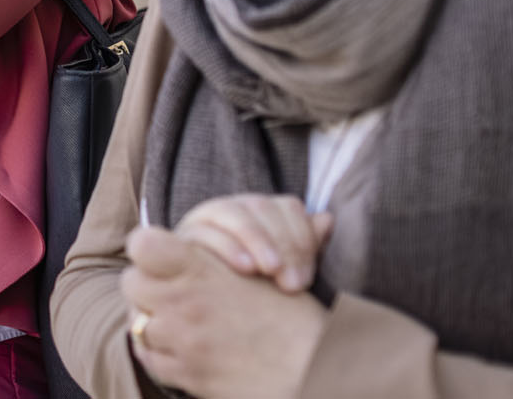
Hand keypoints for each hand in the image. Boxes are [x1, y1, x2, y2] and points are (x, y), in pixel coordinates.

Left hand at [122, 226, 327, 398]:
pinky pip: (149, 359)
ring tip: (177, 320)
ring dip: (153, 319)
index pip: (143, 245)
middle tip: (167, 289)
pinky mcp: (186, 375)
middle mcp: (183, 303)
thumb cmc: (295, 321)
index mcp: (200, 270)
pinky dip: (159, 352)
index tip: (159, 254)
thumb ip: (221, 253)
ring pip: (139, 322)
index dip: (148, 247)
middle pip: (132, 283)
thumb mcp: (262, 273)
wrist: (313, 374)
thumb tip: (217, 235)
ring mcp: (181, 342)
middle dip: (147, 284)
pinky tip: (179, 347)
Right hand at [177, 194, 333, 292]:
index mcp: (263, 211)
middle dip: (283, 244)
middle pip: (262, 208)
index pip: (288, 207)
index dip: (303, 238)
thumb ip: (304, 245)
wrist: (208, 305)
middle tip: (293, 284)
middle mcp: (235, 207)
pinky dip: (226, 247)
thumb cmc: (253, 288)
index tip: (307, 278)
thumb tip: (327, 219)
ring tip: (270, 271)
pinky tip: (244, 268)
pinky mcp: (184, 234)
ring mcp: (206, 216)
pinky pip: (204, 231)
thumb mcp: (283, 268)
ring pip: (232, 212)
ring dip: (256, 240)